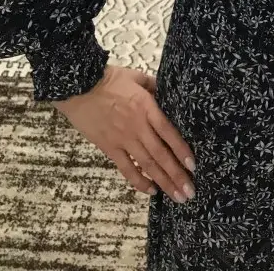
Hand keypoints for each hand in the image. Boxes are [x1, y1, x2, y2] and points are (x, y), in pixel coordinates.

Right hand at [53, 64, 194, 203]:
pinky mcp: (109, 148)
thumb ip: (154, 86)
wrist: (80, 88)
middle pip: (160, 154)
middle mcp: (137, 127)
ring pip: (147, 165)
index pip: (168, 132)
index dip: (181, 150)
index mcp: (146, 107)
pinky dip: (139, 181)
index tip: (193, 166)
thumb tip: (169, 93)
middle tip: (190, 192)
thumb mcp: (137, 77)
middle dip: (176, 175)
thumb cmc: (110, 79)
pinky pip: (126, 168)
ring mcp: (123, 140)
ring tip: (177, 197)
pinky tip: (151, 191)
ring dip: (163, 182)